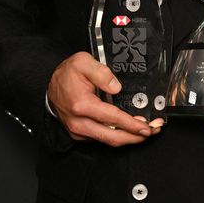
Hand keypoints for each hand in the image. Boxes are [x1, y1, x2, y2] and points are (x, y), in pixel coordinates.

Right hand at [47, 51, 163, 146]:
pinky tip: (129, 130)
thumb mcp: (82, 62)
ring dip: (129, 138)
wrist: (50, 86)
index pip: (112, 118)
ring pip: (108, 141)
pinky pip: (102, 138)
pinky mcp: (80, 134)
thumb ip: (100, 72)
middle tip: (152, 132)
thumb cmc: (66, 74)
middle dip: (136, 137)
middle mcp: (80, 122)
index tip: (147, 127)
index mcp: (82, 105)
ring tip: (146, 132)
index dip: (132, 124)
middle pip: (113, 137)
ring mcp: (79, 131)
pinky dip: (117, 136)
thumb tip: (116, 86)